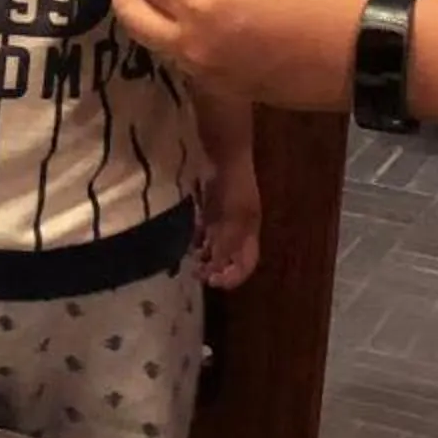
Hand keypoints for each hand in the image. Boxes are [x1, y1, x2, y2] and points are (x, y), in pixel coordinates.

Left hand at [113, 0, 370, 110]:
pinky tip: (193, 13)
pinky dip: (170, 32)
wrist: (359, 49)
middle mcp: (186, 42)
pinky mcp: (218, 88)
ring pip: (148, 38)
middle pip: (129, 12)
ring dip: (145, 9)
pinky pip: (177, 56)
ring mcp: (200, 71)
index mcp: (196, 0)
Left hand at [195, 146, 260, 289]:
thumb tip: (217, 267)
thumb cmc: (233, 187)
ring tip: (191, 264)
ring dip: (205, 258)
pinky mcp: (210, 209)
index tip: (213, 283)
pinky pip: (204, 232)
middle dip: (216, 270)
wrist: (225, 155)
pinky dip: (197, 241)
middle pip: (230, 259)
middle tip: (197, 275)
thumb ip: (227, 243)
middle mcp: (239, 230)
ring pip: (215, 247)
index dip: (233, 277)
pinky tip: (187, 244)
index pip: (246, 264)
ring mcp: (224, 219)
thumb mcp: (233, 217)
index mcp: (250, 233)